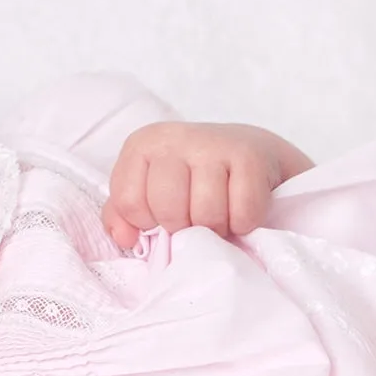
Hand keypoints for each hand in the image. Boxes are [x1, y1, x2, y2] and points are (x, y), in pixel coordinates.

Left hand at [101, 121, 313, 248]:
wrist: (253, 153)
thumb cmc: (192, 180)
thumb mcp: (147, 191)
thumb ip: (122, 214)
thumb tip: (124, 237)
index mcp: (142, 145)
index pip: (129, 202)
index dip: (147, 222)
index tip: (161, 214)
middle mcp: (174, 137)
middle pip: (167, 209)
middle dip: (182, 227)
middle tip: (194, 220)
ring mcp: (213, 143)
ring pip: (205, 213)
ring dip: (215, 229)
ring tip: (218, 217)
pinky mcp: (250, 156)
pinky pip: (242, 213)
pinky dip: (243, 224)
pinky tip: (240, 211)